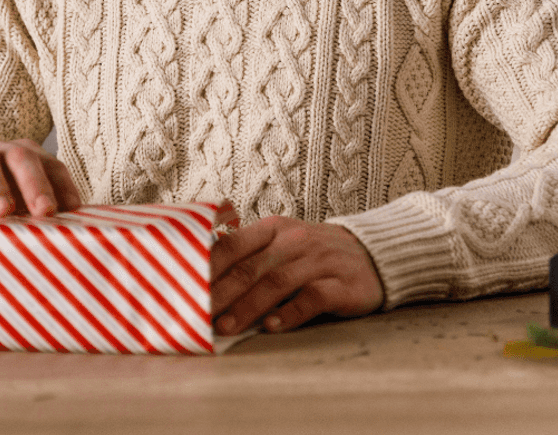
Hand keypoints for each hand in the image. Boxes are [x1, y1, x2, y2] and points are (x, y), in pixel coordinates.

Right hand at [0, 138, 82, 217]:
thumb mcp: (23, 211)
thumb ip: (44, 218)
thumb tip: (74, 237)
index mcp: (28, 160)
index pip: (52, 167)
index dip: (63, 186)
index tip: (71, 210)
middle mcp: (1, 154)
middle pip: (22, 157)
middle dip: (35, 183)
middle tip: (44, 210)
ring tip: (3, 210)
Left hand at [210, 216, 383, 334]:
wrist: (374, 253)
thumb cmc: (313, 254)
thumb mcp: (280, 244)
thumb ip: (247, 258)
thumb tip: (200, 282)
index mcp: (272, 230)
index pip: (231, 246)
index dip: (205, 269)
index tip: (183, 289)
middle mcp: (293, 241)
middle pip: (249, 267)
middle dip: (218, 293)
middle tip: (196, 315)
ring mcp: (318, 261)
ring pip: (276, 283)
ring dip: (247, 307)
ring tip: (226, 328)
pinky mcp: (342, 284)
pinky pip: (312, 297)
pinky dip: (290, 313)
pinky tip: (271, 327)